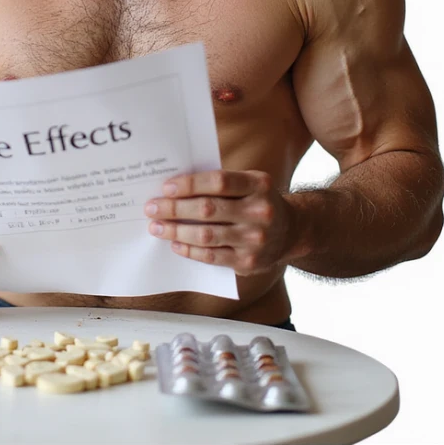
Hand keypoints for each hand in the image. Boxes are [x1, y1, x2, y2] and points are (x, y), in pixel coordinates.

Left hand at [143, 170, 298, 275]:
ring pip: (207, 235)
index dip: (189, 184)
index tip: (165, 187)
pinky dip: (190, 250)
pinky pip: (212, 257)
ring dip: (176, 231)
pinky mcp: (249, 263)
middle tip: (151, 208)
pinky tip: (175, 244)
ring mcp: (255, 239)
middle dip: (174, 209)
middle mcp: (260, 212)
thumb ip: (220, 184)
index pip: (218, 181)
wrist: (292, 231)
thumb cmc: (258, 201)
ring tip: (157, 227)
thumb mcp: (249, 184)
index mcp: (259, 184)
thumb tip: (175, 187)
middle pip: (208, 209)